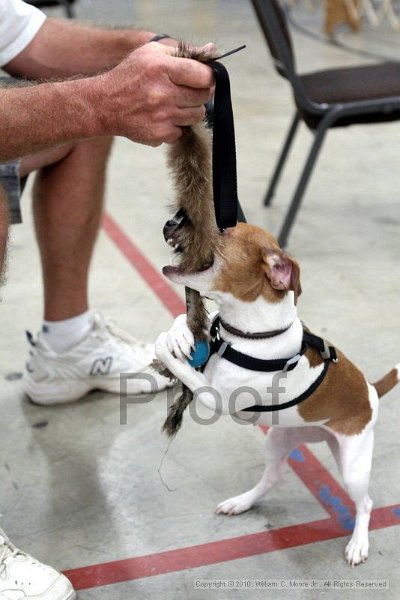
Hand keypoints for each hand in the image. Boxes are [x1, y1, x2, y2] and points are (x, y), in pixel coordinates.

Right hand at [95, 42, 213, 145]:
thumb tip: (212, 50)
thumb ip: (183, 52)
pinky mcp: (159, 134)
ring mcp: (161, 117)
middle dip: (198, 93)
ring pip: (196, 115)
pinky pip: (182, 131)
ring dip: (189, 110)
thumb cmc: (130, 75)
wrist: (104, 105)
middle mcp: (162, 94)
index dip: (208, 77)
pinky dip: (176, 126)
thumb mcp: (151, 53)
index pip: (204, 76)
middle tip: (184, 91)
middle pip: (203, 97)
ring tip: (173, 103)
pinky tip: (162, 117)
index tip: (202, 78)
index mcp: (162, 68)